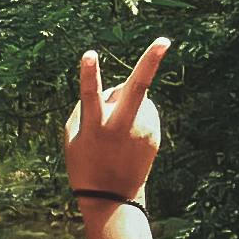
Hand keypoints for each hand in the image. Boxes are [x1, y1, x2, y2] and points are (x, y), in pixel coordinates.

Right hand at [66, 38, 168, 210]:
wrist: (112, 198)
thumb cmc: (84, 161)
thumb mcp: (73, 135)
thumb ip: (88, 106)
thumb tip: (116, 88)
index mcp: (95, 125)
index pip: (91, 94)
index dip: (89, 73)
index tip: (89, 54)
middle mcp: (121, 126)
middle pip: (137, 87)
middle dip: (151, 61)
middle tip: (165, 40)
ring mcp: (142, 130)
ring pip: (135, 97)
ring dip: (125, 103)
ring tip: (114, 132)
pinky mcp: (155, 135)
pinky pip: (143, 111)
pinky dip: (134, 116)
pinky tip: (125, 139)